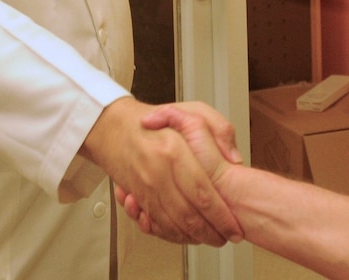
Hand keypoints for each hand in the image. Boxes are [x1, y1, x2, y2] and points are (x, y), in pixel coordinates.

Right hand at [81, 97, 243, 244]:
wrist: (114, 127)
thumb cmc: (156, 121)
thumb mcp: (194, 111)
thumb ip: (220, 130)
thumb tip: (235, 159)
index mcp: (174, 150)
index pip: (202, 193)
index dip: (220, 216)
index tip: (234, 226)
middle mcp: (157, 171)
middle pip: (188, 214)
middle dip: (210, 233)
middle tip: (226, 237)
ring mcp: (144, 186)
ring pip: (172, 224)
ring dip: (193, 237)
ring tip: (211, 238)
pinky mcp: (137, 197)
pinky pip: (156, 224)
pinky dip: (172, 234)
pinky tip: (186, 234)